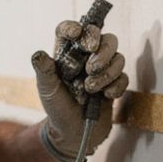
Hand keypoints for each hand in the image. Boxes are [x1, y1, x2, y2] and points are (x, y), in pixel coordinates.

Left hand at [31, 20, 129, 161]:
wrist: (74, 133)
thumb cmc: (57, 109)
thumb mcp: (47, 90)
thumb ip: (45, 71)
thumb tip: (38, 54)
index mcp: (67, 54)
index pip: (70, 30)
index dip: (74, 28)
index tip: (77, 34)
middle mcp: (87, 57)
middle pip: (104, 38)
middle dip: (102, 51)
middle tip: (91, 67)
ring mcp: (103, 69)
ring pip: (118, 56)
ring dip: (107, 73)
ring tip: (91, 89)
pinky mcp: (115, 83)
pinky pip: (124, 77)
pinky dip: (115, 87)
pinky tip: (105, 97)